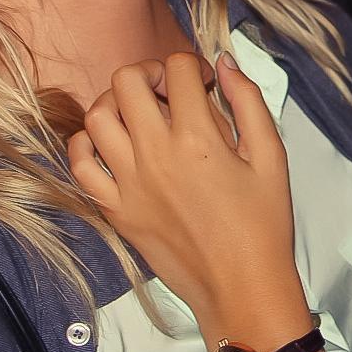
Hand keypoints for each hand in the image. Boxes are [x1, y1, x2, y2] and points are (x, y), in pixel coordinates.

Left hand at [68, 52, 304, 336]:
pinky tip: (110, 143)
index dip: (194, 66)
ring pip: (97, 116)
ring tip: (140, 114)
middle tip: (169, 91)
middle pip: (127, 80)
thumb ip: (249, 101)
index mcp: (198, 137)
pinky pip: (79, 164)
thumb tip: (225, 63)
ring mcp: (129, 184)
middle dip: (150, 73)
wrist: (242, 287)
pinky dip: (86, 144)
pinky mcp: (116, 210)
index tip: (206, 85)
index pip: (178, 69)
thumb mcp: (272, 156)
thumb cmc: (263, 225)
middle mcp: (156, 155)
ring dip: (117, 103)